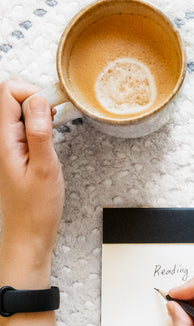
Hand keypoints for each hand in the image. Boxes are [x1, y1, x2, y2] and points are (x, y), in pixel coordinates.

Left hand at [0, 78, 63, 274]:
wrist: (29, 233)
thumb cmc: (36, 208)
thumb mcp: (44, 168)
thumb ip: (39, 132)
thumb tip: (38, 100)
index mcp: (3, 141)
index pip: (7, 93)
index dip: (31, 92)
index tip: (51, 107)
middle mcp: (1, 140)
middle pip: (11, 98)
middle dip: (36, 99)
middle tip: (55, 116)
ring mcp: (8, 145)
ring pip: (19, 111)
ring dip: (39, 112)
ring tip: (55, 125)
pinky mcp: (16, 152)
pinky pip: (24, 126)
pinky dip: (40, 125)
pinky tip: (50, 137)